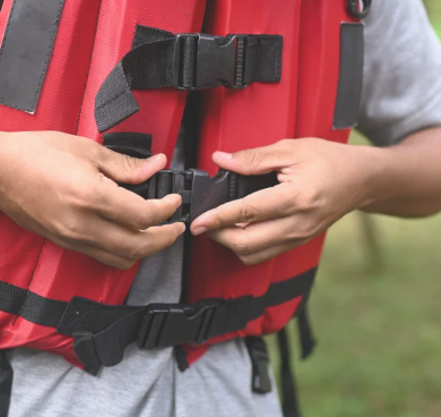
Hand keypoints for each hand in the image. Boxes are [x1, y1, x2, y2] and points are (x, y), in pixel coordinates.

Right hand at [0, 130, 184, 269]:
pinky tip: (128, 235)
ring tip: (157, 232)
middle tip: (177, 226)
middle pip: (138, 247)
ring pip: (121, 259)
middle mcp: (83, 225)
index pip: (143, 216)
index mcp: (91, 196)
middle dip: (165, 239)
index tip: (174, 200)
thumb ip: (126, 165)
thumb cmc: (35, 154)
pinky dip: (123, 252)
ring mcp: (72, 238)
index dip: (167, 210)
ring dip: (145, 250)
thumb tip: (156, 166)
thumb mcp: (86, 150)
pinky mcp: (65, 243)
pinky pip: (103, 257)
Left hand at [190, 138, 379, 264]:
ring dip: (230, 244)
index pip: (248, 213)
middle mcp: (297, 224)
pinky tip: (239, 230)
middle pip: (247, 244)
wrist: (362, 180)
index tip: (198, 222)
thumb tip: (221, 160)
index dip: (218, 218)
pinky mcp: (298, 243)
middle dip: (219, 236)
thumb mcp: (291, 149)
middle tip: (204, 222)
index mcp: (296, 198)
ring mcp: (298, 237)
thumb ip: (253, 157)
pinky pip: (264, 254)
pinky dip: (246, 246)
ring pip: (253, 255)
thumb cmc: (330, 161)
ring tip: (219, 225)